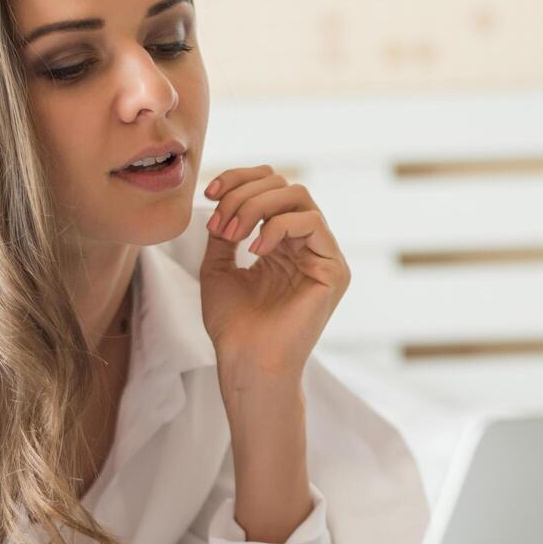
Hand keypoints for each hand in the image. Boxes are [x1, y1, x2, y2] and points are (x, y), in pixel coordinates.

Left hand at [199, 166, 349, 378]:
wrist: (246, 362)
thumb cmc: (234, 326)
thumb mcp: (218, 268)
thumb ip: (225, 231)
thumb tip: (221, 200)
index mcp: (284, 244)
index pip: (271, 188)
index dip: (239, 180)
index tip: (208, 194)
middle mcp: (308, 246)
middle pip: (284, 185)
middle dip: (243, 194)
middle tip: (219, 225)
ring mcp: (324, 257)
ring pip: (298, 197)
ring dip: (256, 206)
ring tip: (232, 234)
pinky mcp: (334, 270)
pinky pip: (311, 223)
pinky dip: (278, 227)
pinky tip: (255, 251)